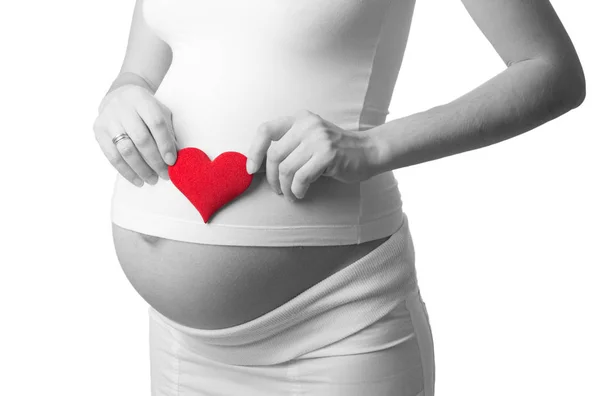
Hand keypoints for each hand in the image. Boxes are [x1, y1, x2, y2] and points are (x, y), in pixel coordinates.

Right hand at [92, 85, 177, 186]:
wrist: (119, 97)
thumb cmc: (146, 110)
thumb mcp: (161, 113)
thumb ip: (169, 132)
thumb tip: (177, 157)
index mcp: (142, 100)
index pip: (156, 123)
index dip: (165, 144)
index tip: (172, 161)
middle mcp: (123, 107)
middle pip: (141, 139)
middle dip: (154, 160)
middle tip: (164, 175)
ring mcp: (108, 119)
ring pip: (126, 149)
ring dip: (141, 169)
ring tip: (152, 180)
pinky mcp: (98, 131)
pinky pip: (112, 156)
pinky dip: (126, 171)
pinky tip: (137, 180)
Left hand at [245, 109, 379, 200]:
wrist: (369, 151)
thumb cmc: (336, 151)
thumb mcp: (311, 139)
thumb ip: (289, 146)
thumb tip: (259, 166)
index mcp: (300, 119)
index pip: (266, 130)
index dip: (254, 151)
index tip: (251, 169)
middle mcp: (307, 125)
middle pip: (274, 155)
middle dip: (271, 177)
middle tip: (277, 190)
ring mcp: (318, 138)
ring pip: (286, 168)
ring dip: (285, 188)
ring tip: (291, 194)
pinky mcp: (328, 154)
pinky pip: (301, 177)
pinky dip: (298, 190)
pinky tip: (301, 193)